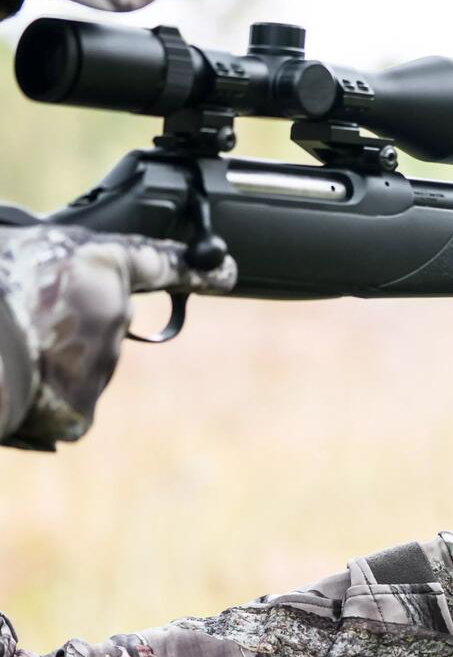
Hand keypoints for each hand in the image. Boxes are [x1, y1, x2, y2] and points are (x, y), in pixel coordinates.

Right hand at [0, 225, 235, 445]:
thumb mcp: (22, 247)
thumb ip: (64, 264)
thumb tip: (67, 279)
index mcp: (99, 265)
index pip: (162, 263)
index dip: (197, 269)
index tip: (227, 272)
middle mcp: (115, 314)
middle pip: (104, 319)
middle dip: (70, 322)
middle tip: (26, 318)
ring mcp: (103, 364)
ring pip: (84, 360)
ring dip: (55, 357)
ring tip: (11, 350)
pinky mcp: (83, 409)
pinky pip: (67, 399)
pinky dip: (42, 394)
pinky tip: (16, 382)